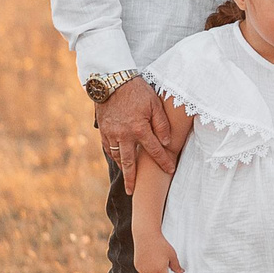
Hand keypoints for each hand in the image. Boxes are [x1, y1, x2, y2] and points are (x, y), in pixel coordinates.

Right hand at [97, 78, 173, 193]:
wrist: (112, 80)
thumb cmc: (137, 90)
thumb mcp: (155, 104)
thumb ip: (162, 124)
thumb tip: (166, 142)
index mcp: (139, 129)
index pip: (154, 151)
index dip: (164, 162)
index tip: (170, 171)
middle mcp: (124, 135)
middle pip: (130, 162)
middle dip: (133, 179)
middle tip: (133, 192)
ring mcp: (111, 134)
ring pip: (117, 156)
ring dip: (123, 168)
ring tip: (128, 178)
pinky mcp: (103, 130)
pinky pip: (107, 148)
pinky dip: (113, 155)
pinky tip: (118, 159)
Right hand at [133, 229, 181, 272]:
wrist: (146, 236)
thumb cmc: (160, 244)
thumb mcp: (172, 255)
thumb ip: (176, 266)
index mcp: (159, 272)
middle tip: (171, 271)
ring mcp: (142, 271)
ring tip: (161, 263)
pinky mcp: (138, 267)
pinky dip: (151, 271)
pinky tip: (154, 261)